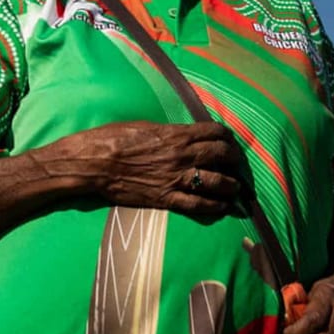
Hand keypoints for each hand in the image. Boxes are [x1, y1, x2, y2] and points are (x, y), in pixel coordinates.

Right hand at [72, 121, 247, 216]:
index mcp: (177, 134)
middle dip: (236, 160)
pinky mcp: (166, 198)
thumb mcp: (145, 126)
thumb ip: (169, 131)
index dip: (228, 137)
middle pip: (223, 155)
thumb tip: (183, 134)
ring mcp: (176, 178)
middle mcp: (183, 155)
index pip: (215, 132)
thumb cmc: (114, 139)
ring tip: (236, 189)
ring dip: (232, 185)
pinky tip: (224, 207)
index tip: (230, 142)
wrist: (96, 163)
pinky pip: (198, 205)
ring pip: (217, 182)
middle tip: (238, 165)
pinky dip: (215, 206)